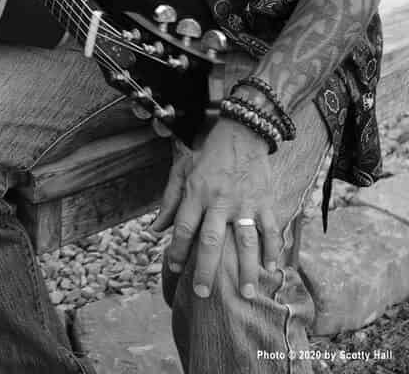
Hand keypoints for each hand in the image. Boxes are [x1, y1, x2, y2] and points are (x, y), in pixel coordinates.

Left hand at [151, 119, 280, 300]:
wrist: (241, 133)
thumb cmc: (208, 155)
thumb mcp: (182, 171)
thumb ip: (169, 201)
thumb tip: (155, 229)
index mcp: (196, 193)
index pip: (183, 227)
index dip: (176, 249)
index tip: (172, 268)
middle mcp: (219, 201)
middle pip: (211, 241)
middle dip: (206, 269)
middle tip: (203, 294)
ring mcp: (244, 203)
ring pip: (245, 241)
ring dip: (246, 269)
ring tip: (247, 294)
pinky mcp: (265, 201)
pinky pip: (270, 229)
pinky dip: (272, 249)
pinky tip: (272, 268)